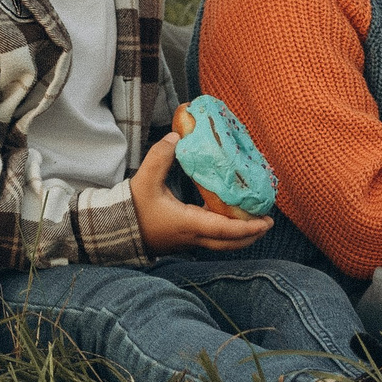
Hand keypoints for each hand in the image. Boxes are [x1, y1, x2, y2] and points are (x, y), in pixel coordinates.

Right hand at [129, 133, 273, 255]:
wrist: (114, 230)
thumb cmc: (132, 207)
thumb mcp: (144, 179)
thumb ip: (161, 156)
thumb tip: (177, 137)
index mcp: (188, 224)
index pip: (225, 230)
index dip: (248, 227)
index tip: (266, 221)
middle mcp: (192, 238)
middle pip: (230, 243)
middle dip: (251, 235)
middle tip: (267, 222)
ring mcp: (188, 242)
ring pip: (222, 244)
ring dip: (240, 236)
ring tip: (253, 221)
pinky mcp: (183, 241)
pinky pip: (212, 240)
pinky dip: (226, 233)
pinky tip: (229, 218)